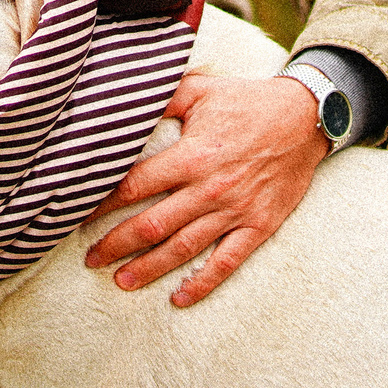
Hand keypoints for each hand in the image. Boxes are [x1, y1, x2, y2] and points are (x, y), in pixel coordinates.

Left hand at [85, 73, 329, 306]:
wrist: (308, 117)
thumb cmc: (249, 101)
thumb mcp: (202, 88)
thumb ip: (161, 97)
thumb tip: (122, 102)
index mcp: (192, 156)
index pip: (135, 186)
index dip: (103, 202)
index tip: (78, 213)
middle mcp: (210, 188)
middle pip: (152, 225)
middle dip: (116, 245)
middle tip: (91, 260)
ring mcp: (235, 211)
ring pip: (183, 248)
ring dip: (149, 268)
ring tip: (121, 282)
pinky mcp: (258, 226)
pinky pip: (227, 262)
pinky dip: (202, 283)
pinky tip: (179, 298)